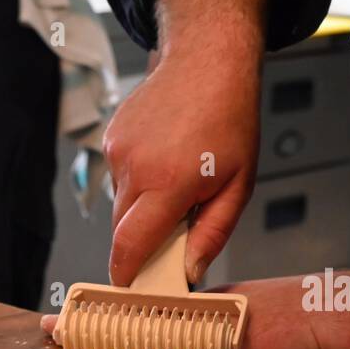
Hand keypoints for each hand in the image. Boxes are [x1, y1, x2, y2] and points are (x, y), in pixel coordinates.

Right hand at [104, 0, 264, 286]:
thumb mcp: (238, 185)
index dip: (125, 273)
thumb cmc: (229, 120)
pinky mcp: (111, 139)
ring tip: (174, 178)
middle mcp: (136, 169)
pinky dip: (138, 179)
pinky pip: (119, 177)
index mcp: (168, 184)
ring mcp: (118, 152)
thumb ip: (212, 233)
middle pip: (122, 230)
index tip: (127, 287)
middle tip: (170, 233)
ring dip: (142, 206)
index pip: (130, 246)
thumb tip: (190, 271)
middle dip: (140, 241)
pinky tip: (163, 157)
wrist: (206, 61)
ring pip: (121, 203)